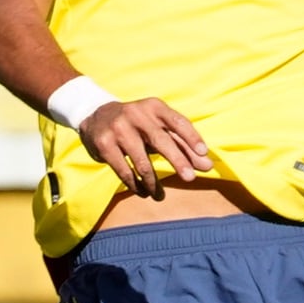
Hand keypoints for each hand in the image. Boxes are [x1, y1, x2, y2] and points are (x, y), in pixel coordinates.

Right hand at [77, 96, 214, 196]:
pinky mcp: (105, 144)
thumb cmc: (138, 124)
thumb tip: (207, 166)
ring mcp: (119, 129)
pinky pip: (124, 170)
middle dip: (178, 161)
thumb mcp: (158, 127)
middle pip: (161, 140)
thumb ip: (182, 144)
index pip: (177, 121)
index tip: (203, 153)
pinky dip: (135, 185)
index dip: (191, 137)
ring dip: (153, 183)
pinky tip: (143, 192)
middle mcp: (137, 114)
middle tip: (190, 178)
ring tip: (159, 195)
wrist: (96, 116)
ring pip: (142, 162)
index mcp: (154, 107)